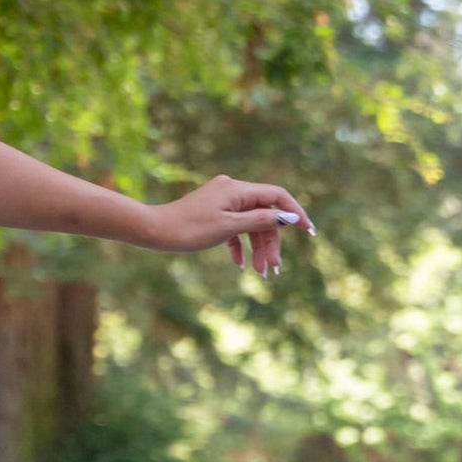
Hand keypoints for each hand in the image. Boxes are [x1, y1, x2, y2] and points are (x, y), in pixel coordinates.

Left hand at [144, 174, 313, 276]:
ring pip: (249, 224)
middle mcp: (232, 190)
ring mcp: (221, 201)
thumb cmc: (188, 229)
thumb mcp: (229, 227)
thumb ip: (261, 221)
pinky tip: (240, 264)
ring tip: (261, 272)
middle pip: (263, 215)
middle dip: (271, 241)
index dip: (294, 213)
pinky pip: (233, 227)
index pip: (277, 196)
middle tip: (274, 268)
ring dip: (257, 247)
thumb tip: (289, 217)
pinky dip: (239, 244)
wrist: (153, 231)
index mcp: (238, 189)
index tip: (308, 231)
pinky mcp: (212, 213)